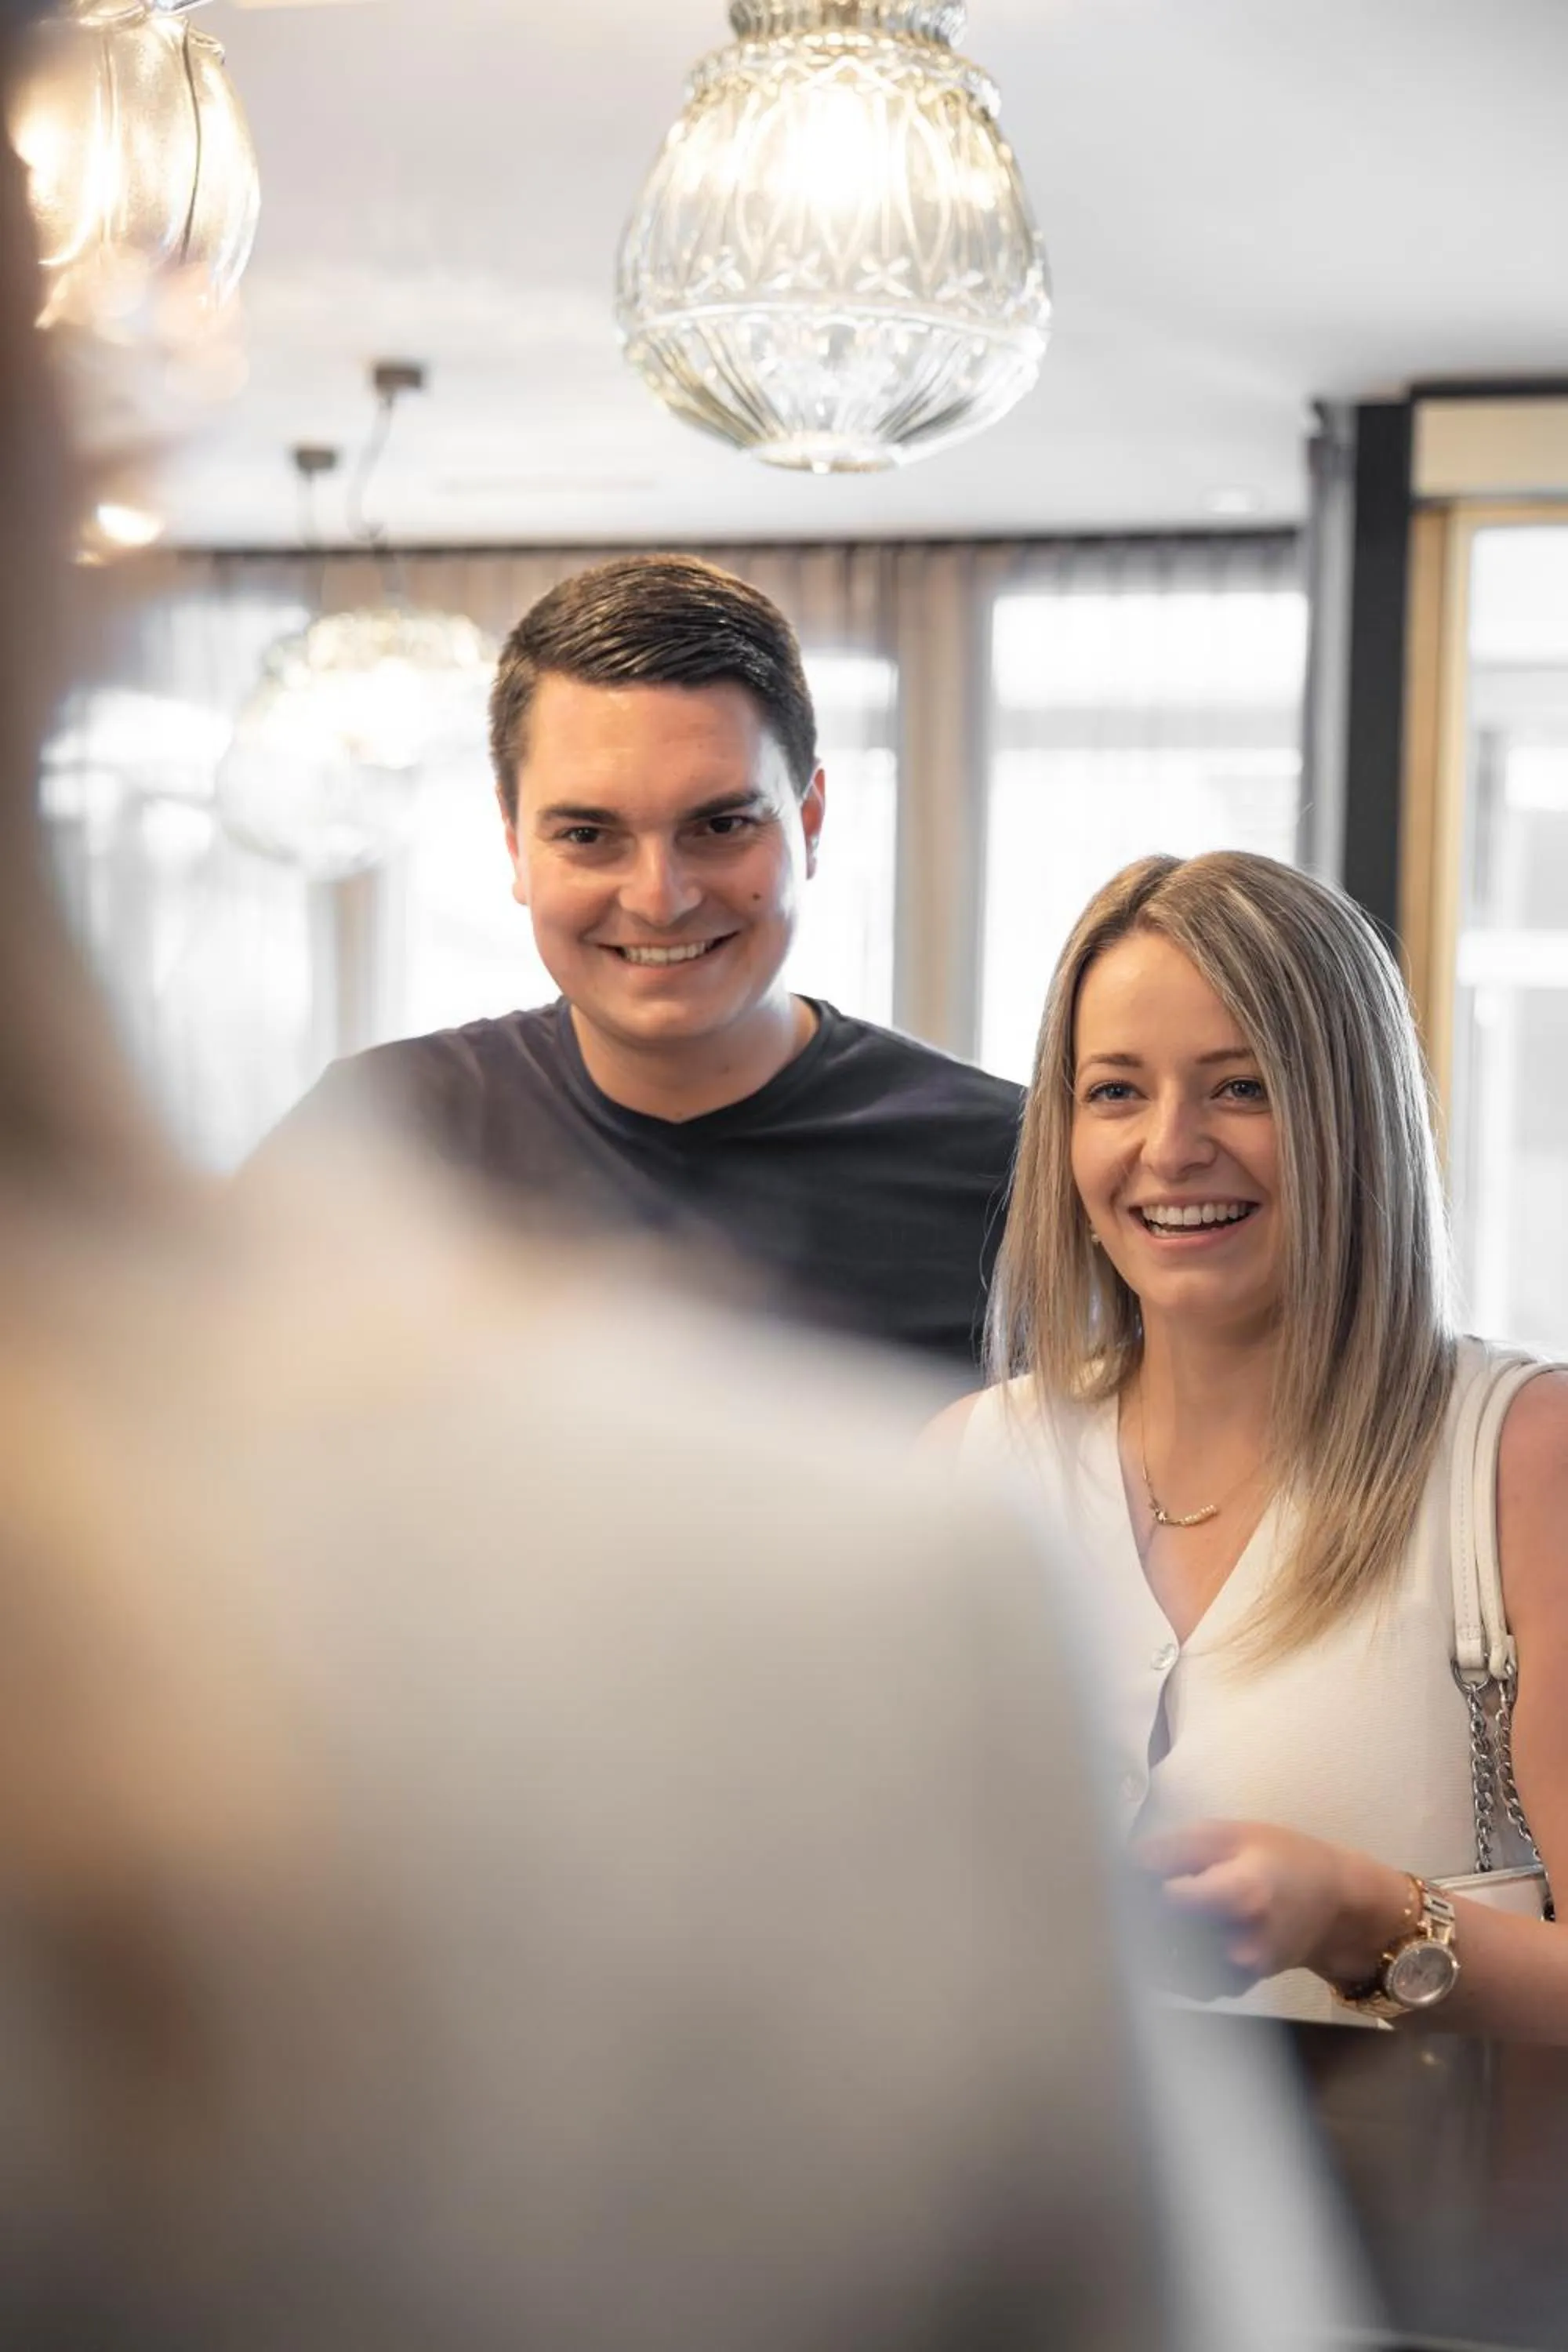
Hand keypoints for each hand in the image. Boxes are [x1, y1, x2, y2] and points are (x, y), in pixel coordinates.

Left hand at [1134, 1818, 1412, 1988]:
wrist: (1334, 1906)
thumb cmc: (1283, 1858)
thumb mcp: (1232, 1834)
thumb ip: (1176, 1848)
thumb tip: (1128, 1861)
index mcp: (1243, 1895)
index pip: (1168, 1899)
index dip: (1144, 1882)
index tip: (1137, 1871)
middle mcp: (1240, 1944)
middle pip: (1162, 1935)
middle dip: (1140, 1912)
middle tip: (1137, 1890)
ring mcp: (1237, 1973)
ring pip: (1167, 1962)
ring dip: (1151, 1937)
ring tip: (1159, 1909)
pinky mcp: (1234, 1987)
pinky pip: (1184, 1977)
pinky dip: (1171, 1956)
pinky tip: (1179, 1932)